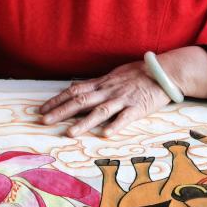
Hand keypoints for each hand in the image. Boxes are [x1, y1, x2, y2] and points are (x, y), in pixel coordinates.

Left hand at [38, 47, 206, 136]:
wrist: (165, 72)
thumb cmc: (140, 73)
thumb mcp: (114, 75)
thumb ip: (96, 84)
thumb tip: (76, 87)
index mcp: (102, 83)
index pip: (74, 91)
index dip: (57, 100)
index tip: (41, 109)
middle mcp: (109, 90)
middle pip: (81, 100)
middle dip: (61, 111)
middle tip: (43, 121)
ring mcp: (123, 99)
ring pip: (100, 111)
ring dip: (84, 122)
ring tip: (69, 133)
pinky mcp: (138, 107)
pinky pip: (126, 117)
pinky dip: (116, 125)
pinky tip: (106, 134)